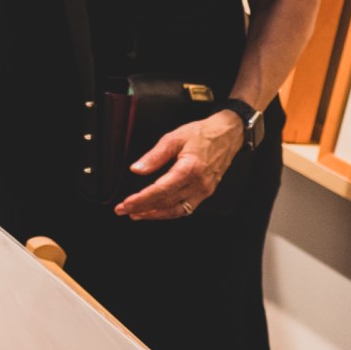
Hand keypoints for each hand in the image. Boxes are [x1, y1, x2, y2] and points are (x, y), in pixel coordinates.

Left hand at [117, 110, 244, 219]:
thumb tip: (137, 169)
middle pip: (166, 202)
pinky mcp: (206, 192)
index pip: (161, 190)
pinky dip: (169, 212)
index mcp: (190, 169)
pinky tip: (156, 211)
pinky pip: (186, 208)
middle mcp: (199, 184)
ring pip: (177, 210)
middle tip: (123, 210)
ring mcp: (204, 190)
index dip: (142, 199)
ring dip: (155, 214)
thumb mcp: (173, 138)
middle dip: (142, 208)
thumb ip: (154, 155)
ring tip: (136, 214)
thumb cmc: (202, 135)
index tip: (126, 203)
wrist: (227, 135)